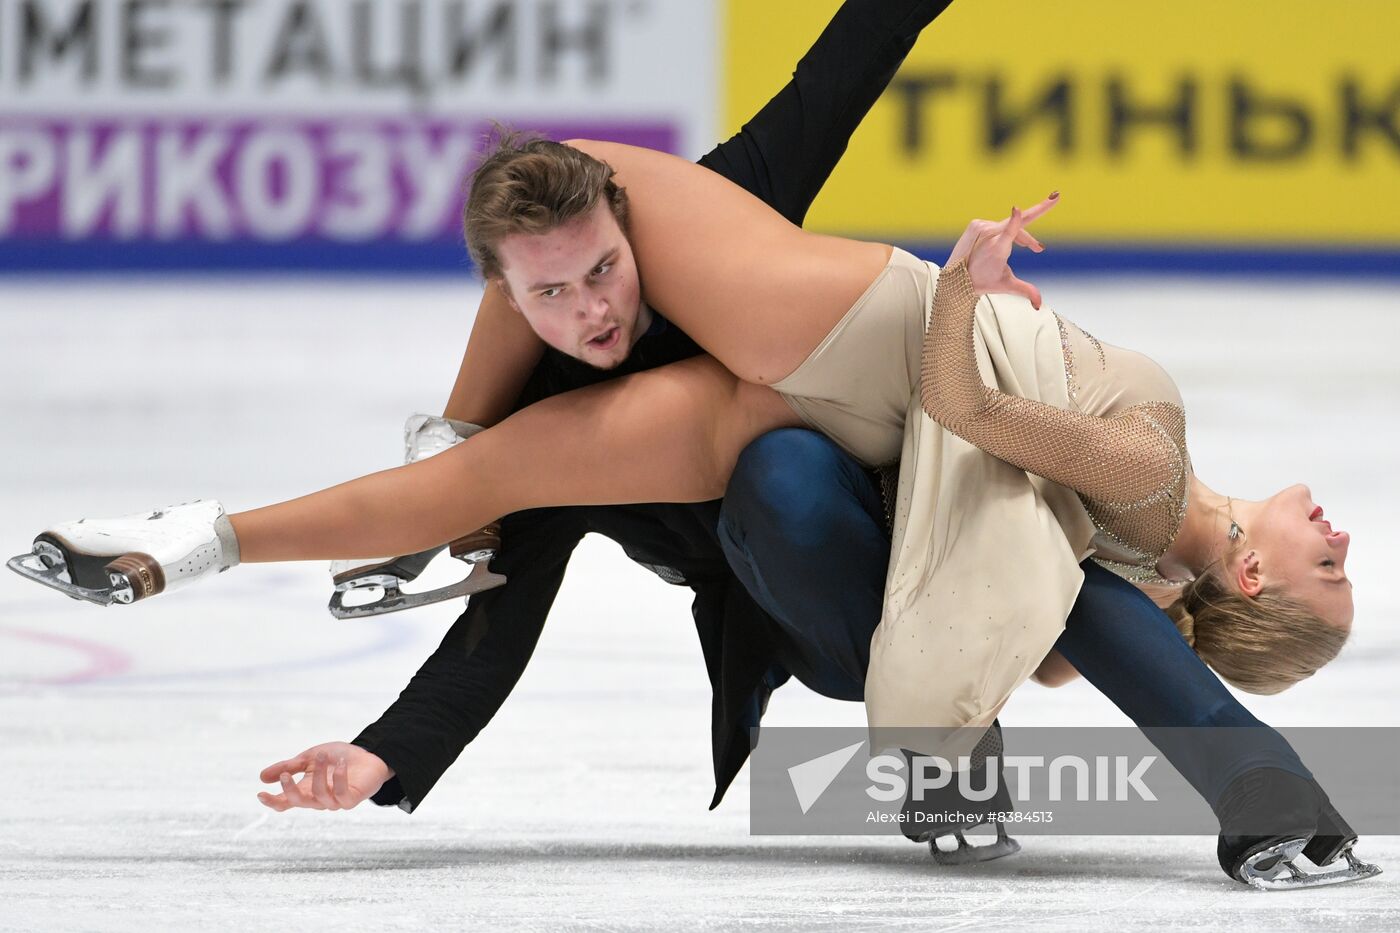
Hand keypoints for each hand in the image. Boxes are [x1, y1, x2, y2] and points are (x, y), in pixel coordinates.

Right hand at [257, 741, 393, 811]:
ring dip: (318, 774)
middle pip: (299, 802)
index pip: (286, 802)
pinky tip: (341, 764)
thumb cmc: (337, 757)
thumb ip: (288, 766)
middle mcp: (318, 798)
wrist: (367, 754)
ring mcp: (335, 801)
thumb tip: (261, 777)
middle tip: (285, 775)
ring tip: (321, 756)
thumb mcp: (309, 758)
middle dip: (289, 791)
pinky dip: (339, 778)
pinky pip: (341, 794)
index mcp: (305, 789)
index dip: (272, 802)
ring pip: (319, 795)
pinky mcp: (351, 799)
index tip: (260, 794)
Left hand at [946, 192, 1059, 309]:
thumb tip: (1039, 305)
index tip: (1017, 209)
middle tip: (1056, 197)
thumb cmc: (984, 282)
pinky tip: (1017, 244)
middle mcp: (988, 236)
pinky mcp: (976, 223)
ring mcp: (981, 227)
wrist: (959, 278)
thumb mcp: (1008, 286)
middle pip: (1019, 222)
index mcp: (997, 248)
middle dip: (1039, 209)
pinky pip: (1000, 225)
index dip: (1014, 221)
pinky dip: (1011, 232)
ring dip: (1025, 238)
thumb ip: (1026, 291)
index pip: (1008, 233)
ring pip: (1011, 227)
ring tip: (1036, 249)